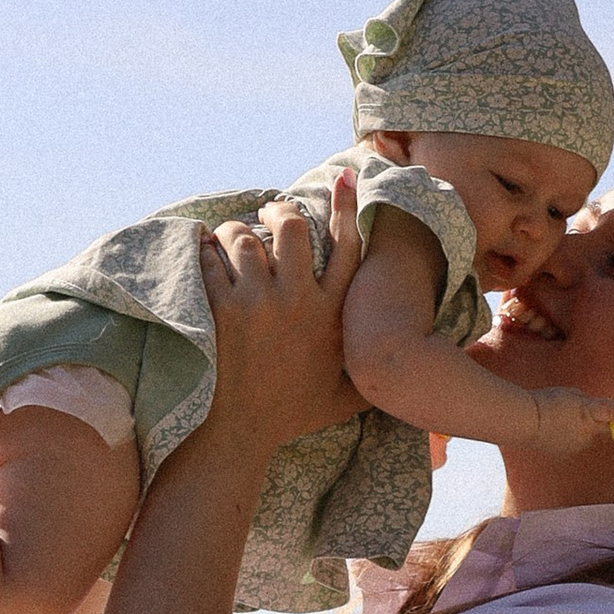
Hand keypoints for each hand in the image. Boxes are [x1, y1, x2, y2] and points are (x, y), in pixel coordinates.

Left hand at [196, 170, 365, 456]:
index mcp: (333, 315)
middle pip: (292, 226)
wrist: (239, 435)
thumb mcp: (345, 399)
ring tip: (230, 239)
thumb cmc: (291, 418)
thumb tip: (410, 375)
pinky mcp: (222, 309)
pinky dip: (205, 251)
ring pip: (246, 237)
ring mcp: (259, 304)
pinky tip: (203, 253)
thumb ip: (372, 376)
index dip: (346, 205)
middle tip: (267, 214)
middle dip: (277, 211)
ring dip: (235, 232)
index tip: (342, 177)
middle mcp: (300, 302)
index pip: (348, 246)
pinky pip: (212, 259)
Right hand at [528, 387, 613, 459]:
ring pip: (587, 436)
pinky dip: (568, 437)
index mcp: (589, 412)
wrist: (525, 421)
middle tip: (580, 412)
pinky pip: (574, 444)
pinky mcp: (567, 454)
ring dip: (580, 429)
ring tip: (559, 420)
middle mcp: (587, 432)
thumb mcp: (572, 394)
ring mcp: (578, 445)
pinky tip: (552, 430)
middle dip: (599, 421)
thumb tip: (593, 411)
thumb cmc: (546, 402)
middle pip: (603, 427)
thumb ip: (587, 403)